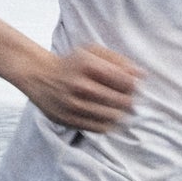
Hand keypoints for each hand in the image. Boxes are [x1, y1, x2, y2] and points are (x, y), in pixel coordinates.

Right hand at [26, 43, 142, 132]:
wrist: (40, 78)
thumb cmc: (72, 64)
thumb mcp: (92, 52)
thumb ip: (118, 61)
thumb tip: (141, 74)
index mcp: (87, 65)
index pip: (124, 80)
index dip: (134, 84)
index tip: (133, 85)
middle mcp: (79, 85)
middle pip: (121, 100)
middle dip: (130, 100)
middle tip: (128, 98)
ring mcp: (73, 105)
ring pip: (112, 116)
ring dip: (121, 113)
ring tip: (119, 107)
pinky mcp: (70, 120)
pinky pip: (100, 128)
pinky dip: (109, 123)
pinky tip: (108, 116)